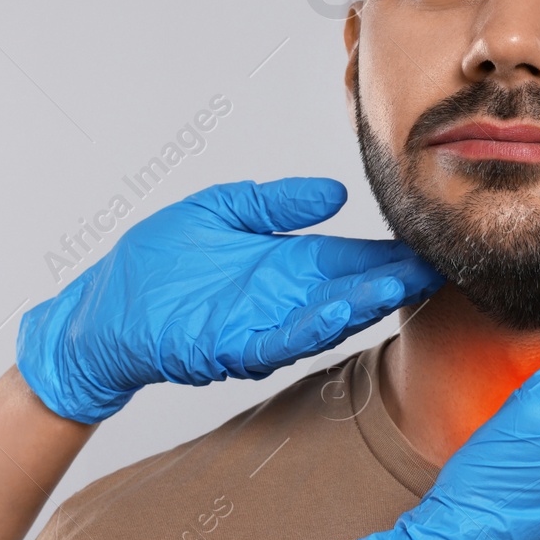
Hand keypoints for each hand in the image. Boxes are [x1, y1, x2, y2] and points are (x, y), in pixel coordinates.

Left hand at [16, 178, 443, 422]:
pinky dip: (311, 328)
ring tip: (398, 285)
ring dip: (362, 305)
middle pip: (352, 290)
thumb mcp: (223, 211)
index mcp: (287, 265)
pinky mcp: (231, 347)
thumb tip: (334, 193)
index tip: (432, 242)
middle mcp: (284, 299)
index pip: (353, 259)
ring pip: (326, 319)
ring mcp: (262, 326)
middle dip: (394, 280)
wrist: (101, 310)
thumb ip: (277, 203)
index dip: (391, 254)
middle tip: (439, 265)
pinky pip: (281, 341)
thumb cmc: (156, 262)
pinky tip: (338, 311)